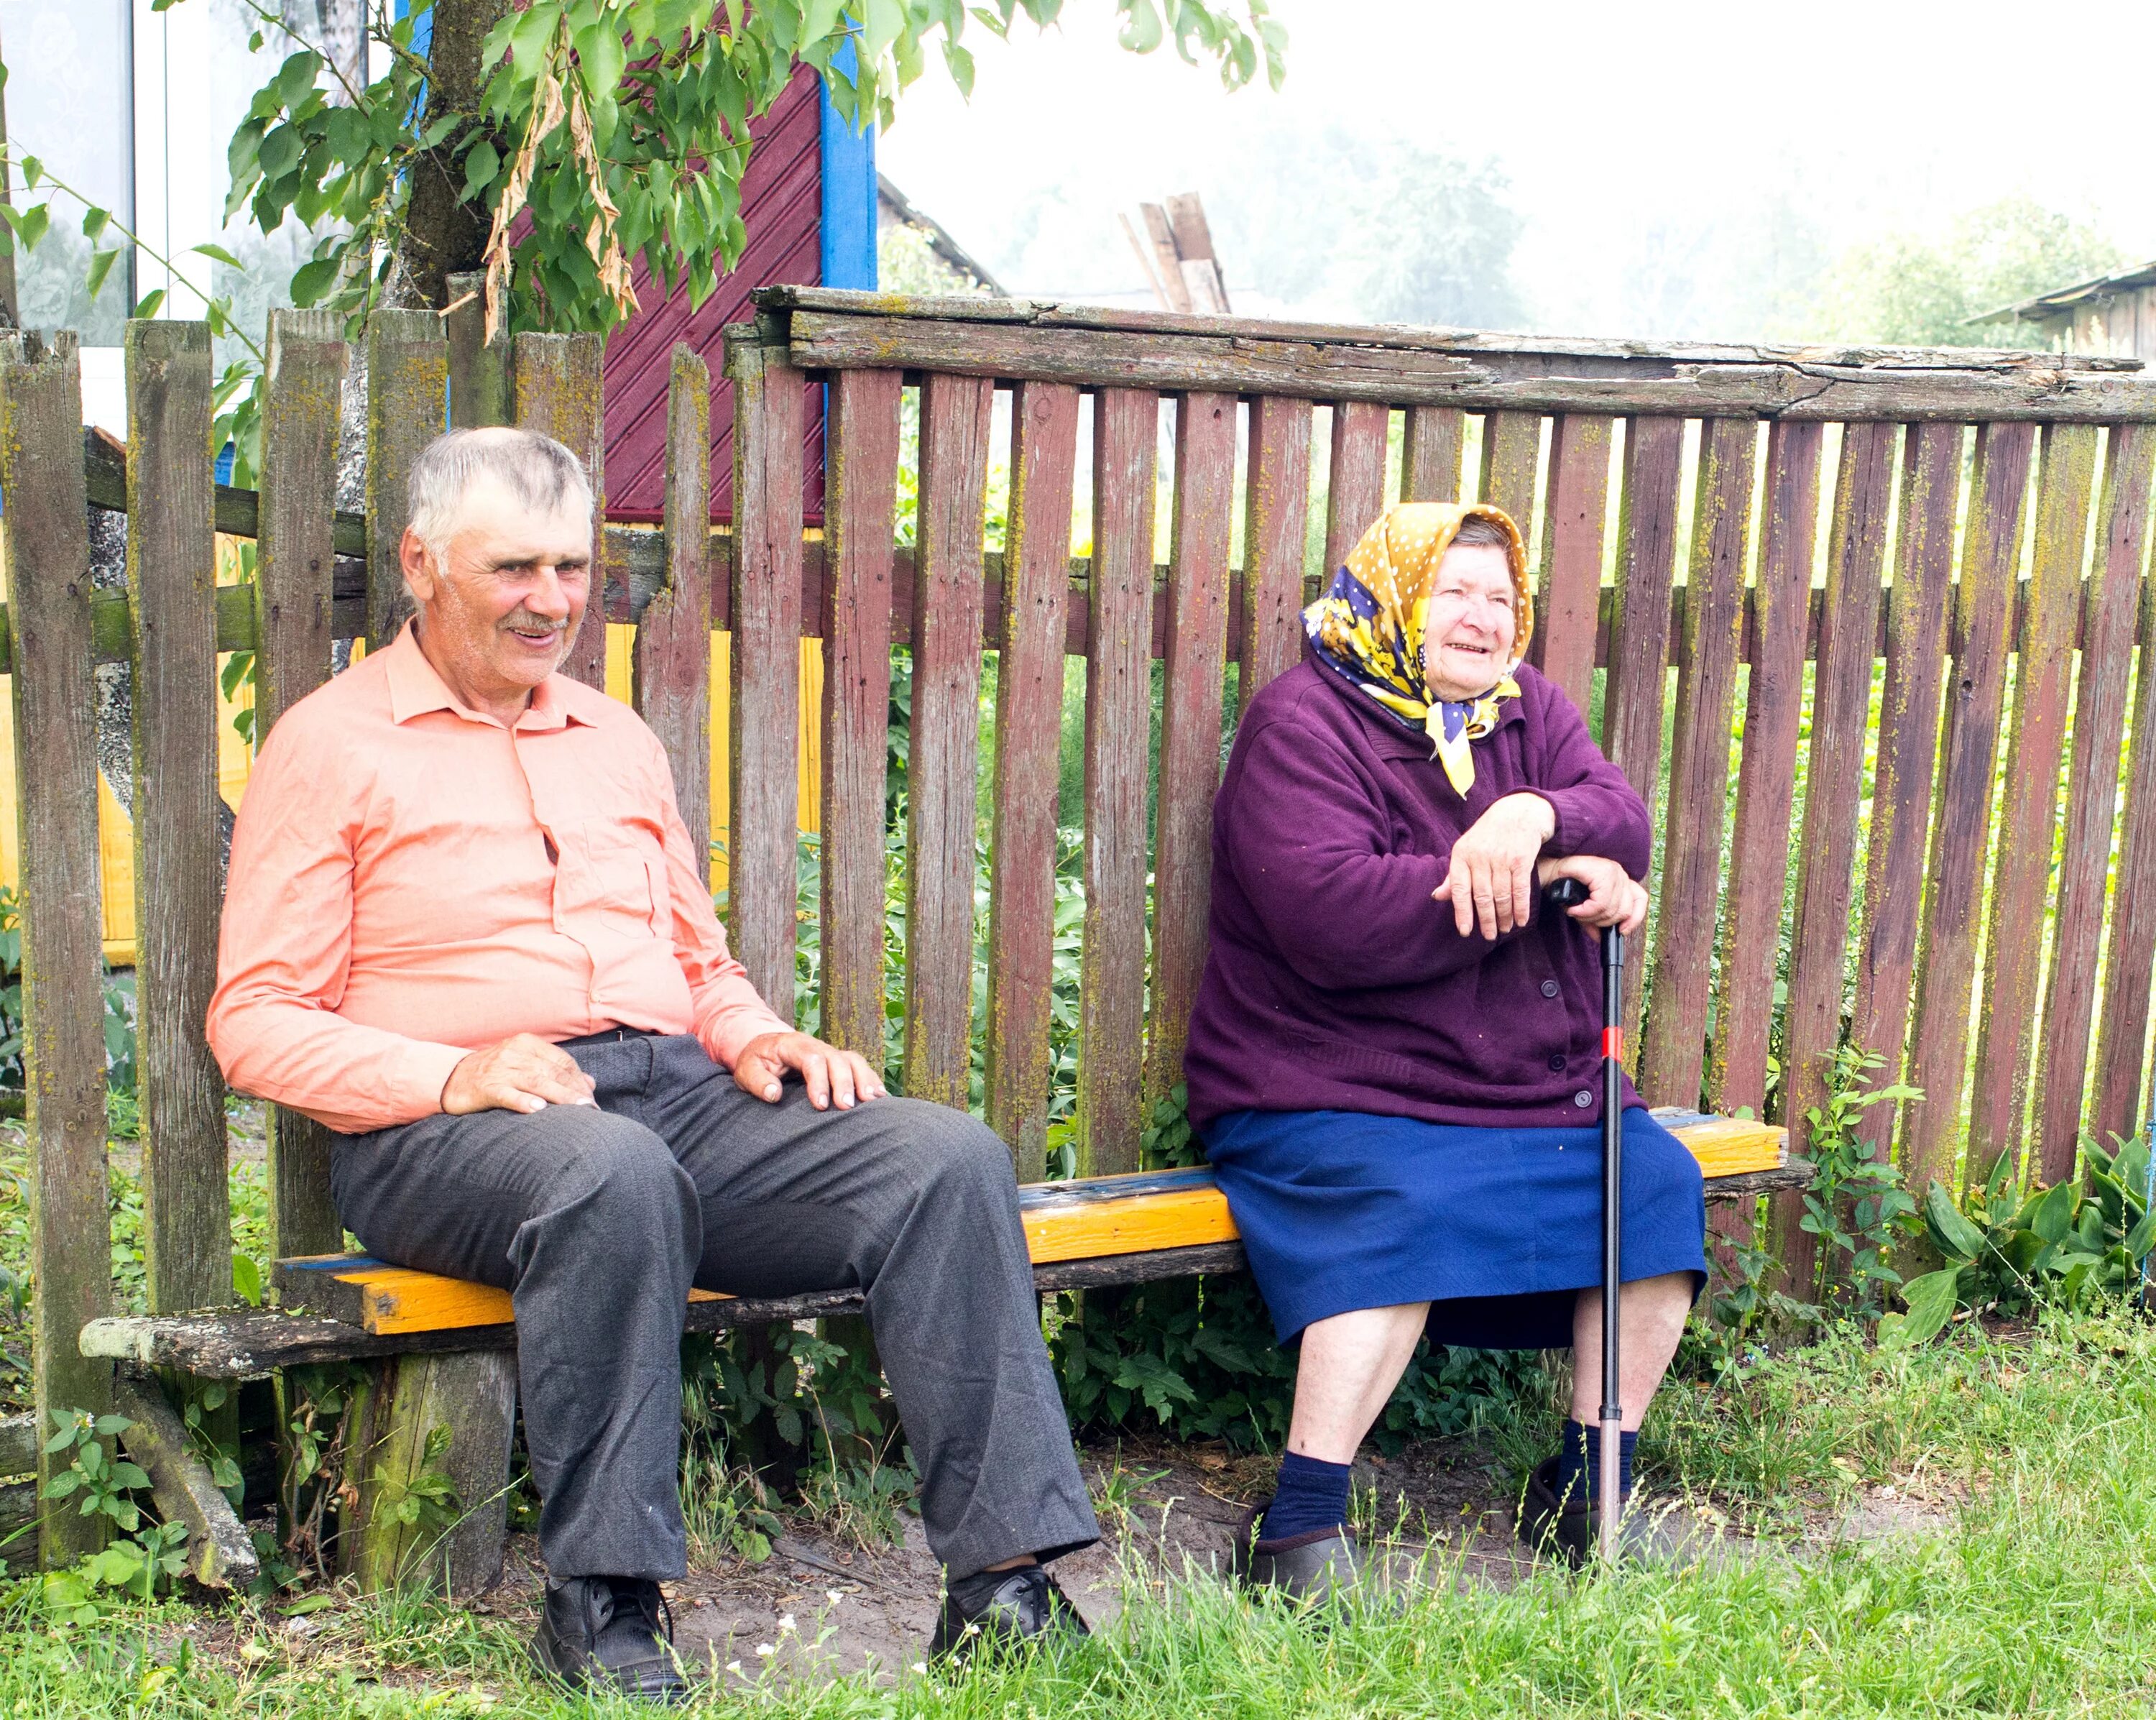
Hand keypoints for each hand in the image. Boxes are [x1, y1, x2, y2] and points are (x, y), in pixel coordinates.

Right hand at [441, 1033, 597, 1114]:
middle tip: (591, 1109)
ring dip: (560, 1096)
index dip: (580, 1080)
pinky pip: (507, 1094)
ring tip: (578, 1109)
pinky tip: (538, 1109)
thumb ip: (556, 1071)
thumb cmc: (494, 1074)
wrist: (451, 1079)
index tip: (592, 1099)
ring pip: (536, 1081)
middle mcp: (514, 1053)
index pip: (562, 1061)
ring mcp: (499, 1070)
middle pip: (553, 1071)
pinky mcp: (485, 1088)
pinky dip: (523, 1101)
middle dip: (575, 1091)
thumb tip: (590, 1082)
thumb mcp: (525, 1065)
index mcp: (526, 1044)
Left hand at [733, 1031, 887, 1109]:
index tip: (821, 1105)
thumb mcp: (746, 1070)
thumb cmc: (756, 1062)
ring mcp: (829, 1053)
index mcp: (792, 1044)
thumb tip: (774, 1094)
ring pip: (853, 1060)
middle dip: (844, 1082)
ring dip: (864, 1079)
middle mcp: (815, 1045)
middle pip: (836, 1059)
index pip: (811, 1058)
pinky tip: (880, 1096)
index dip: (819, 1081)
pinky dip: (870, 1079)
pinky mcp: (837, 1062)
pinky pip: (859, 1066)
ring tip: (873, 1101)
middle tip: (847, 1107)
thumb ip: (757, 1081)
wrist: (764, 1048)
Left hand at [1432, 792, 1556, 938]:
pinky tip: (1521, 920)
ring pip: (1502, 895)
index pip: (1459, 889)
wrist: (1516, 813)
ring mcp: (1502, 858)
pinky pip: (1520, 889)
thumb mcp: (1465, 851)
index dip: (1462, 912)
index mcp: (1461, 855)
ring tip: (1504, 929)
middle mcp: (1480, 856)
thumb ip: (1453, 876)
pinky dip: (1521, 908)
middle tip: (1488, 935)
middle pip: (1482, 896)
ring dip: (1504, 916)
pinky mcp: (1522, 859)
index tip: (1465, 931)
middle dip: (1486, 920)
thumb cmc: (1486, 837)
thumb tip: (1437, 896)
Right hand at [1536, 853, 1647, 936]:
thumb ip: (1596, 920)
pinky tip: (1575, 910)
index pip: (1640, 900)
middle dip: (1602, 921)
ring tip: (1577, 912)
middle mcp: (1619, 873)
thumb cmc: (1565, 886)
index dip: (1633, 920)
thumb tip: (1602, 938)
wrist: (1547, 873)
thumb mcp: (1586, 906)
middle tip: (1584, 919)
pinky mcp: (1599, 871)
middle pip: (1624, 909)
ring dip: (1591, 917)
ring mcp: (1611, 870)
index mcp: (1621, 879)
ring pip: (1612, 908)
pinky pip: (1600, 902)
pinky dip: (1587, 911)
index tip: (1620, 931)